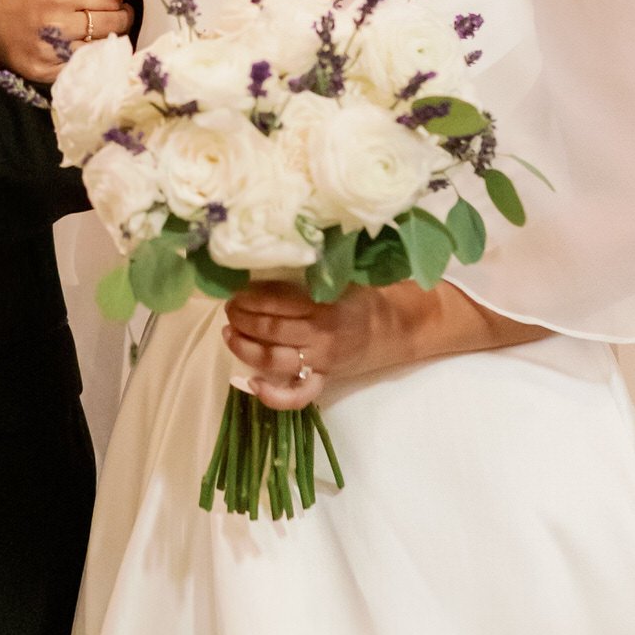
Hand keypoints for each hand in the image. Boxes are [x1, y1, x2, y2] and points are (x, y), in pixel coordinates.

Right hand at [0, 0, 133, 84]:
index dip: (116, 0)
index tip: (110, 2)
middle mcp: (56, 21)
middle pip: (113, 24)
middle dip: (119, 20)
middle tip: (111, 18)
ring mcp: (51, 49)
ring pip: (104, 47)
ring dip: (108, 40)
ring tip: (97, 33)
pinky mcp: (47, 72)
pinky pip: (86, 67)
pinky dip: (91, 59)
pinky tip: (83, 49)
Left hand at [224, 278, 546, 408]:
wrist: (405, 327)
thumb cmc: (371, 294)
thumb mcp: (348, 272)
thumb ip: (319, 264)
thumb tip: (281, 240)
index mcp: (329, 302)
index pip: (280, 300)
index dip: (252, 296)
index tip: (236, 289)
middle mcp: (324, 333)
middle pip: (271, 329)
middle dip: (243, 318)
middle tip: (229, 307)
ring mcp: (323, 359)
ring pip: (273, 358)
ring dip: (244, 346)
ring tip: (229, 332)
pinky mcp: (325, 379)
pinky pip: (298, 394)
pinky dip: (272, 394)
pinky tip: (249, 384)